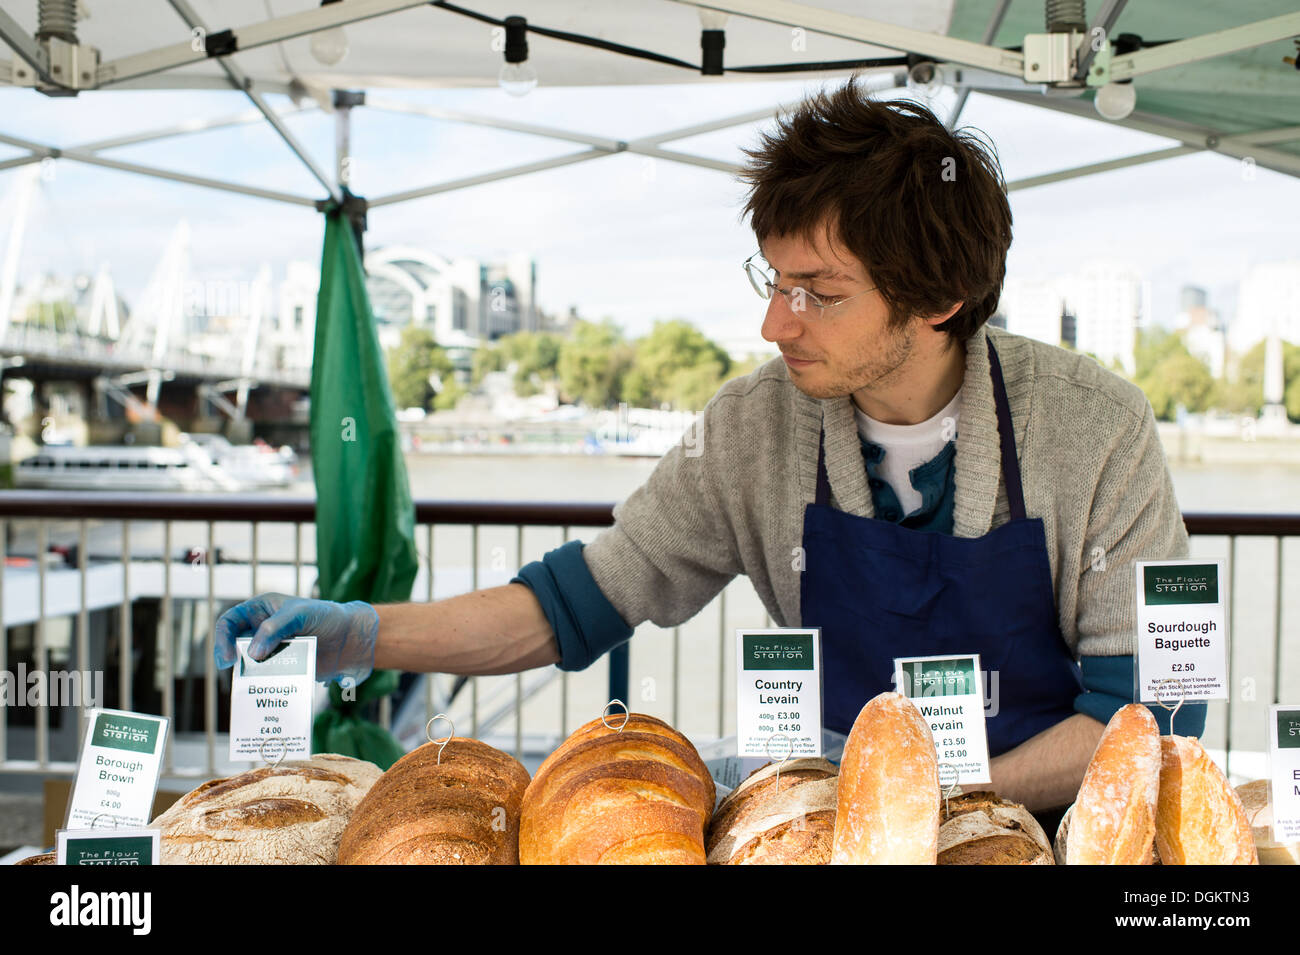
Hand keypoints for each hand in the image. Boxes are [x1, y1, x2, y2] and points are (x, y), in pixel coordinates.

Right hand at [214, 593, 379, 688]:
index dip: (222, 639)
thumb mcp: (300, 615)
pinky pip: (266, 678)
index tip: (228, 658)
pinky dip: (263, 686)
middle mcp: (261, 630)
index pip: (230, 622)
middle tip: (232, 670)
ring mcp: (271, 650)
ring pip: (248, 665)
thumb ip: (275, 629)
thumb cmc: (327, 617)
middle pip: (234, 645)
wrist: (351, 638)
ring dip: (247, 675)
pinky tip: (265, 693)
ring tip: (250, 685)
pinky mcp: (282, 668)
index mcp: (261, 610)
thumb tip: (253, 653)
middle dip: (231, 658)